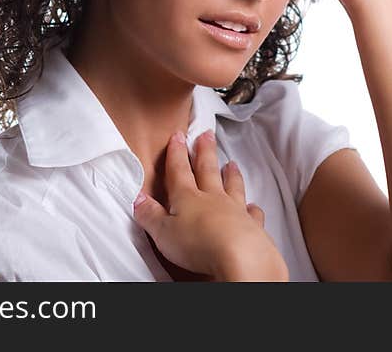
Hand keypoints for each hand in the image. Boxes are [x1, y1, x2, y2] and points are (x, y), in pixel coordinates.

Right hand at [132, 129, 287, 280]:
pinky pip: (252, 213)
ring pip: (232, 186)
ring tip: (230, 163)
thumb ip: (150, 215)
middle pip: (208, 169)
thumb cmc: (198, 243)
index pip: (179, 170)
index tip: (178, 136)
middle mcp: (213, 198)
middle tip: (206, 135)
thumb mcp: (163, 232)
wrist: (238, 256)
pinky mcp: (252, 226)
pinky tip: (253, 206)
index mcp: (187, 197)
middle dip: (205, 151)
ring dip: (230, 174)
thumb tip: (138, 200)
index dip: (177, 152)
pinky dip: (253, 208)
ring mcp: (234, 210)